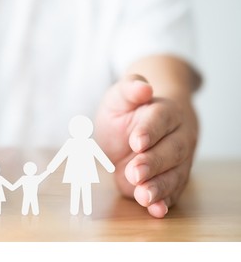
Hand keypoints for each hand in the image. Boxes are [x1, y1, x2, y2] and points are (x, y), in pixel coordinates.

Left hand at [94, 74, 197, 217]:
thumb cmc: (129, 111)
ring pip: (175, 173)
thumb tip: (142, 87)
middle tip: (135, 172)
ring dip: (160, 187)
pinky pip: (173, 191)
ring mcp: (179, 159)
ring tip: (144, 197)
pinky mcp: (173, 178)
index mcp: (165, 111)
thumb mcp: (119, 98)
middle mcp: (178, 136)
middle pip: (171, 150)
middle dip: (153, 163)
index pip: (160, 119)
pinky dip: (165, 202)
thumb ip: (128, 90)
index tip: (136, 142)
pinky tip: (156, 210)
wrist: (141, 127)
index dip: (150, 131)